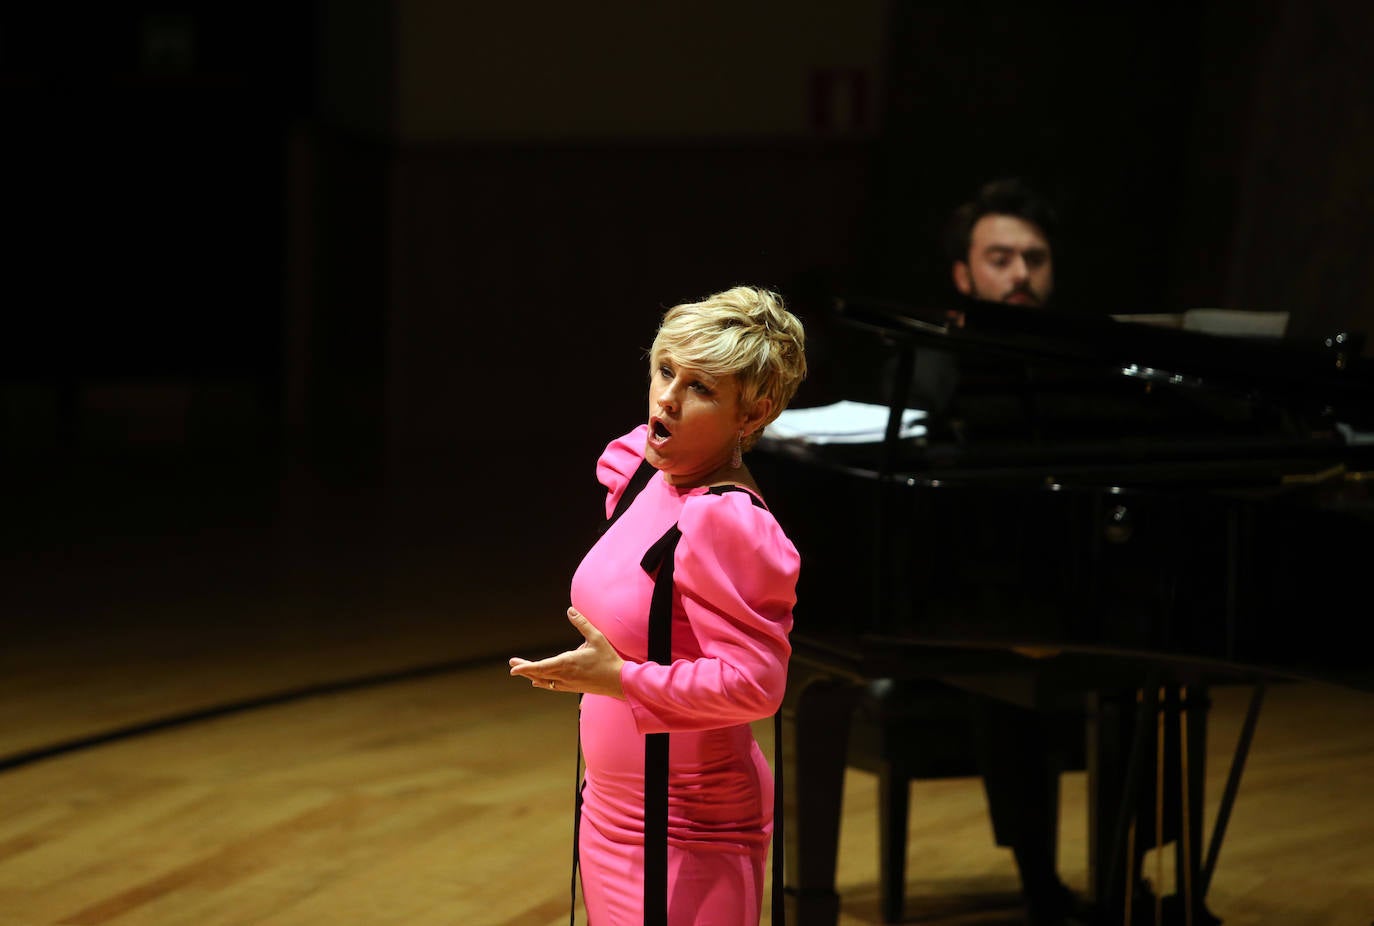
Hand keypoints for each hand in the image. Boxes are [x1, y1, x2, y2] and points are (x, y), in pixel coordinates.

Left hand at [508, 607, 625, 698]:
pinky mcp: (573, 688)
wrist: (619, 682)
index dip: (525, 668)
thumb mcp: (596, 637)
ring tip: (522, 671)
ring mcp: (568, 683)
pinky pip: (552, 686)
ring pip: (544, 681)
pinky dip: (542, 683)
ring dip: (532, 675)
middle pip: (539, 674)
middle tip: (512, 665)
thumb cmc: (608, 659)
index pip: (541, 667)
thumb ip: (582, 623)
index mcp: (567, 662)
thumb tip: (570, 610)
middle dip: (524, 669)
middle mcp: (565, 675)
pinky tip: (537, 682)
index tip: (513, 669)